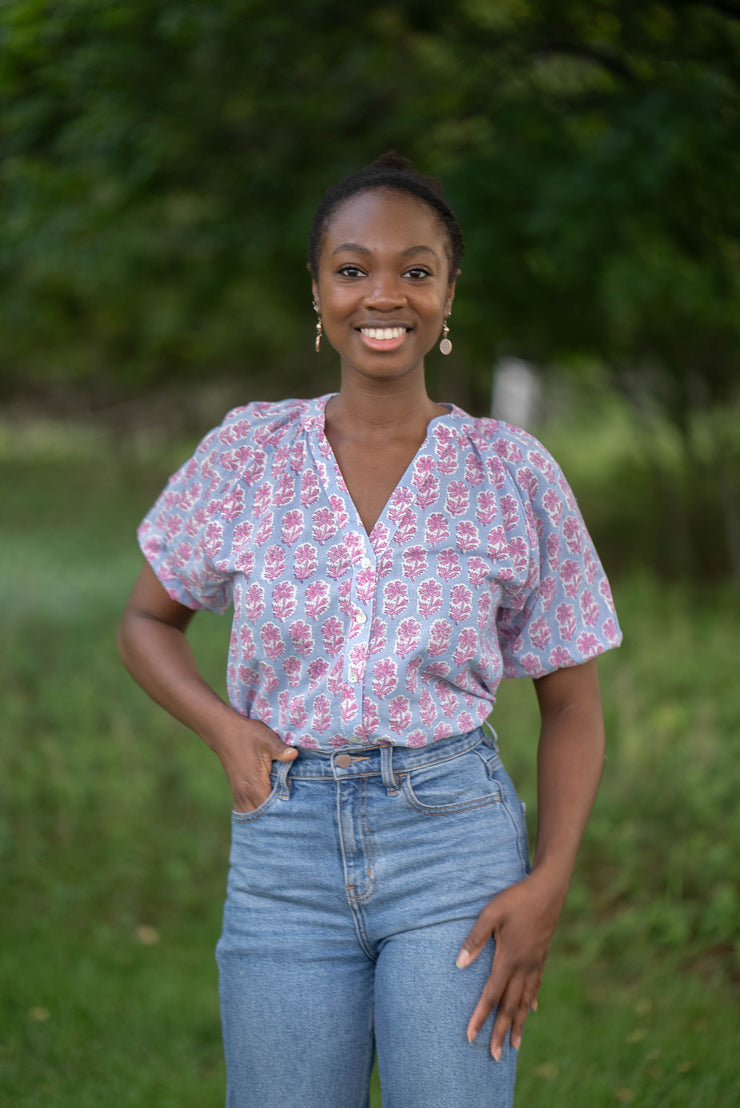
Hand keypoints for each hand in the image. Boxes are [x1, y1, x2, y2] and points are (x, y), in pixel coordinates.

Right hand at [207, 716, 297, 812]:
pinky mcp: (237, 791)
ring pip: (252, 815)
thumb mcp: (267, 739)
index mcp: (254, 785)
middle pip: (261, 818)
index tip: (296, 813)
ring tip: (281, 816)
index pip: (270, 811)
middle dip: (275, 819)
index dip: (283, 814)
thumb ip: (281, 750)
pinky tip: (267, 810)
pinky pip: (246, 809)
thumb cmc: (247, 735)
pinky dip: (256, 812)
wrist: (223, 731)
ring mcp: (239, 794)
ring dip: (264, 817)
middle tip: (292, 818)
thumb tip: (294, 755)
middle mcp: (245, 794)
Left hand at [456, 872, 564, 1058]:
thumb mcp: (491, 913)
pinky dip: (531, 1001)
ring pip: (525, 1001)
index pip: (491, 995)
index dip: (480, 1017)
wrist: (548, 891)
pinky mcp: (541, 957)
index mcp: (509, 959)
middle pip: (510, 1006)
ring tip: (514, 1045)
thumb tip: (459, 965)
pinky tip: (531, 1010)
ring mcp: (535, 963)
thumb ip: (475, 939)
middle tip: (494, 1056)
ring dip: (518, 1024)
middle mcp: (523, 967)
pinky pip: (535, 985)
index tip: (471, 1036)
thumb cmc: (516, 899)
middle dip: (500, 1031)